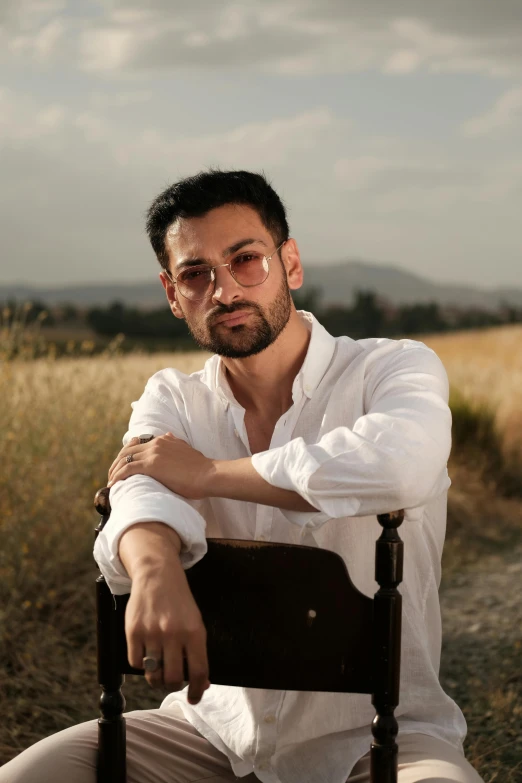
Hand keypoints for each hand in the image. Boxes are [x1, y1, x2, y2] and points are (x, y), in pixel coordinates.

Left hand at [107, 433, 212, 499]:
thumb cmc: (201, 468)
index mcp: (163, 440)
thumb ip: (175, 442)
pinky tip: (113, 484)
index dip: (127, 455)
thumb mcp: (186, 449)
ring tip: (110, 482)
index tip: (122, 466)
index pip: (138, 444)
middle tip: (112, 475)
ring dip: (114, 470)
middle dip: (116, 463)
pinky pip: (127, 469)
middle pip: (127, 450)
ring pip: (124, 459)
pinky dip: (117, 476)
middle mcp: (156, 443)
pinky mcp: (151, 465)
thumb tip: (167, 435)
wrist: (208, 475)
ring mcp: (153, 453)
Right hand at [126, 554, 209, 702]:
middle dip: (173, 685)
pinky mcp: (133, 631)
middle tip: (172, 681)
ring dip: (156, 679)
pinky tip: (146, 654)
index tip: (194, 698)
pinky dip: (141, 664)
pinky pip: (136, 662)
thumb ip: (198, 651)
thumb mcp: (196, 622)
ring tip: (159, 671)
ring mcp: (152, 633)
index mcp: (195, 632)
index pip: (199, 672)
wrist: (158, 574)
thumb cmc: (179, 602)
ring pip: (153, 674)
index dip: (197, 691)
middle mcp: (174, 634)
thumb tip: (203, 683)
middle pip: (173, 678)